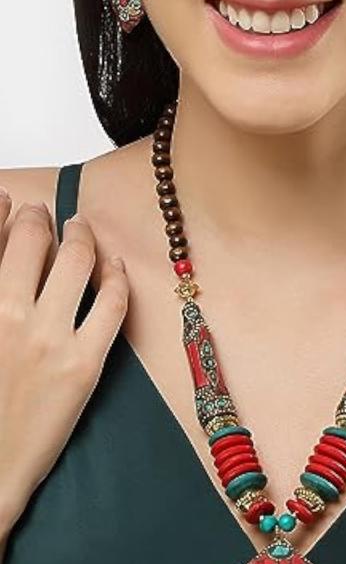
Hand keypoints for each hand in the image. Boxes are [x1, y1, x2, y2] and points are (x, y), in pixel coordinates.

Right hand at [0, 191, 129, 535]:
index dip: (3, 210)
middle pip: (31, 238)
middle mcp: (6, 312)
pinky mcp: (84, 364)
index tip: (10, 199)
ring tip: (81, 229)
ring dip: (80, 236)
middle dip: (40, 218)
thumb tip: (1, 249)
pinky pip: (112, 304)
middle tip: (48, 216)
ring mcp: (47, 337)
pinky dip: (116, 277)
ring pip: (75, 261)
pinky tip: (115, 266)